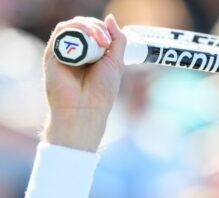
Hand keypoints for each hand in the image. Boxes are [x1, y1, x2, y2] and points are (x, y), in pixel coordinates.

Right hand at [42, 15, 126, 150]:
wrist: (85, 110)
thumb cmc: (101, 93)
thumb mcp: (116, 63)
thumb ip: (117, 40)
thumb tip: (110, 18)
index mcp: (91, 53)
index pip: (94, 29)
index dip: (103, 29)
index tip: (111, 41)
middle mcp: (76, 51)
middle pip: (83, 25)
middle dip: (97, 28)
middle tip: (105, 42)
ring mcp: (63, 52)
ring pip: (72, 26)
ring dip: (87, 28)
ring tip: (99, 42)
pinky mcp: (52, 55)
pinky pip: (61, 34)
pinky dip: (74, 33)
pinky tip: (85, 43)